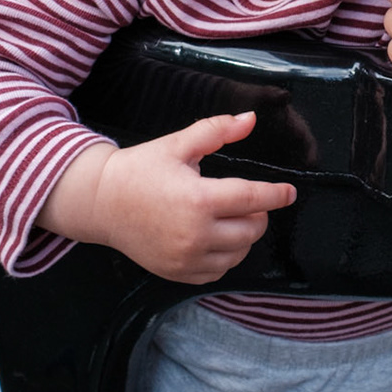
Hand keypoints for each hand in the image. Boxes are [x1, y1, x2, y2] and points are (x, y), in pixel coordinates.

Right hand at [39, 112, 295, 283]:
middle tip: (246, 201)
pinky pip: (218, 271)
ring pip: (238, 253)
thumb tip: (250, 119)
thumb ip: (216, 131)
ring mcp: (186, 257)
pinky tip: (215, 237)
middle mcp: (195, 234)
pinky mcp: (178, 272)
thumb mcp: (178, 144)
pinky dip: (225, 256)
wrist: (101, 202)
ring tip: (230, 218)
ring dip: (244, 236)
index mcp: (198, 199)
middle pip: (251, 230)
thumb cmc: (140, 169)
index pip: (253, 199)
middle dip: (258, 214)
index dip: (276, 195)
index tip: (289, 192)